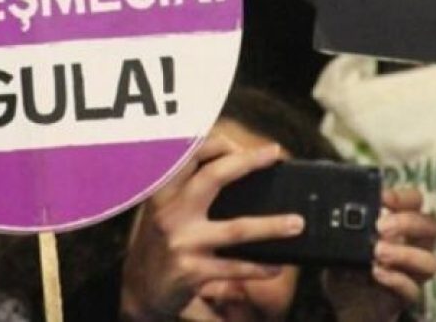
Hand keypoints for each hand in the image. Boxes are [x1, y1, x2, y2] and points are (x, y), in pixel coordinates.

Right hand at [120, 136, 304, 320]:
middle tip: (274, 153)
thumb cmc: (160, 243)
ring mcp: (181, 242)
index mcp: (163, 192)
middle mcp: (169, 212)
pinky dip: (260, 268)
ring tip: (296, 223)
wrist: (139, 290)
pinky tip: (277, 266)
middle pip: (212, 177)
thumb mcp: (163, 209)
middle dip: (247, 161)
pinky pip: (235, 268)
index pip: (191, 154)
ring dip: (271, 226)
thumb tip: (238, 163)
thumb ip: (188, 187)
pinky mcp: (191, 272)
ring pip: (235, 229)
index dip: (223, 144)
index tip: (247, 146)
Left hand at [325, 187, 435, 321]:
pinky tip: (376, 273)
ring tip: (378, 252)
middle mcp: (413, 244)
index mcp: (400, 224)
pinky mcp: (406, 294)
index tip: (382, 197)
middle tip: (381, 226)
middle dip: (408, 222)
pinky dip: (395, 279)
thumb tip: (327, 214)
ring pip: (430, 260)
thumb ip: (340, 228)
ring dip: (405, 253)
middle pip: (431, 226)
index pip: (415, 202)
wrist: (345, 301)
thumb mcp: (339, 241)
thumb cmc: (348, 264)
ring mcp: (413, 271)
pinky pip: (412, 288)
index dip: (404, 196)